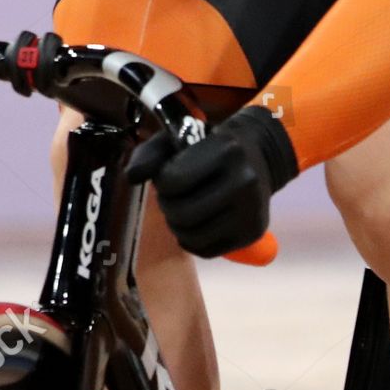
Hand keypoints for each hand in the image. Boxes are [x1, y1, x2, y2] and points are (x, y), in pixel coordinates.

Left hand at [125, 104, 297, 257]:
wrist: (257, 156)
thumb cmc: (208, 146)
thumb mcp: (178, 138)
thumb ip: (149, 153)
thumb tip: (132, 177)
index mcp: (226, 150)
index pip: (174, 181)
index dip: (162, 181)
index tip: (169, 175)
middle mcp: (244, 181)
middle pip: (182, 213)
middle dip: (168, 206)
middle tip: (172, 196)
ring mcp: (251, 210)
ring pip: (193, 236)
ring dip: (177, 225)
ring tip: (183, 208)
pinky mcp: (252, 233)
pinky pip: (206, 250)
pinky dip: (192, 240)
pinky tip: (197, 222)